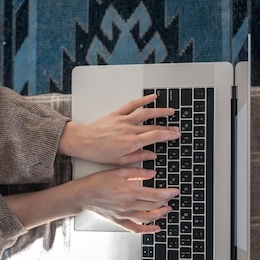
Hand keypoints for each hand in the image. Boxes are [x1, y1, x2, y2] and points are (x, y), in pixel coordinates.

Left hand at [59, 94, 180, 164]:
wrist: (83, 142)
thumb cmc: (98, 153)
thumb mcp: (120, 161)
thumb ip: (138, 157)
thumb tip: (152, 155)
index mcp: (131, 142)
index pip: (155, 136)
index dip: (168, 135)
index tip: (176, 135)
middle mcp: (129, 129)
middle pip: (153, 126)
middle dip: (167, 127)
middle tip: (176, 128)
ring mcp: (123, 120)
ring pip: (146, 113)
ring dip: (160, 111)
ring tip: (171, 111)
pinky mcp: (117, 114)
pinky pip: (132, 105)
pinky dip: (143, 100)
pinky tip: (152, 97)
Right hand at [73, 167, 178, 232]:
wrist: (83, 194)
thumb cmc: (97, 182)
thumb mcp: (119, 171)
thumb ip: (137, 172)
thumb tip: (152, 174)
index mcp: (130, 192)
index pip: (156, 195)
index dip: (169, 194)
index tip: (175, 191)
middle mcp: (129, 205)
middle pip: (154, 207)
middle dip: (165, 202)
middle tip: (171, 198)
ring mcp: (124, 215)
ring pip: (148, 218)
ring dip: (160, 215)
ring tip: (166, 210)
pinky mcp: (119, 220)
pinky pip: (136, 228)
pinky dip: (148, 230)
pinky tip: (156, 229)